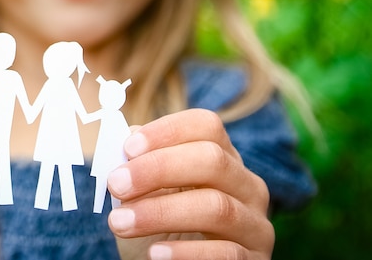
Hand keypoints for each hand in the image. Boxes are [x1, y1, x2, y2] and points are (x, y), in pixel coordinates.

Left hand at [107, 109, 273, 259]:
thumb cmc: (156, 227)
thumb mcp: (144, 193)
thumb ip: (137, 165)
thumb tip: (124, 140)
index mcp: (222, 158)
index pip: (206, 126)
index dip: (166, 132)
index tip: (128, 148)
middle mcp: (246, 185)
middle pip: (212, 159)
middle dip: (158, 169)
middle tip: (117, 184)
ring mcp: (255, 224)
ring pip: (217, 207)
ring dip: (161, 213)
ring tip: (119, 223)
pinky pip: (226, 253)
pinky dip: (187, 252)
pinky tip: (155, 253)